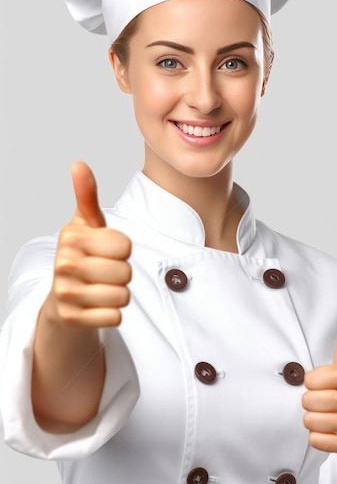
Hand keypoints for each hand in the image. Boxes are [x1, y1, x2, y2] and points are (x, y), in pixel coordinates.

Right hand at [51, 161, 131, 327]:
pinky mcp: (72, 319)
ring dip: (119, 294)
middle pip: (125, 272)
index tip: (107, 251)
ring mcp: (66, 293)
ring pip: (122, 296)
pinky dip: (113, 313)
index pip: (125, 246)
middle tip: (105, 273)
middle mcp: (64, 264)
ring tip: (102, 289)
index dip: (123, 250)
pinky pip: (115, 317)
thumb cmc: (82, 256)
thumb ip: (87, 196)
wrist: (63, 299)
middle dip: (122, 274)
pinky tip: (98, 307)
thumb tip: (79, 164)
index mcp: (71, 237)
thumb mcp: (86, 225)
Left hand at [302, 298, 336, 461]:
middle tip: (330, 400)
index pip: (309, 379)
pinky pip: (315, 440)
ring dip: (315, 419)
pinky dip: (320, 437)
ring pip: (309, 421)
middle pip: (307, 401)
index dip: (314, 381)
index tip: (329, 382)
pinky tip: (333, 431)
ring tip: (331, 415)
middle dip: (314, 401)